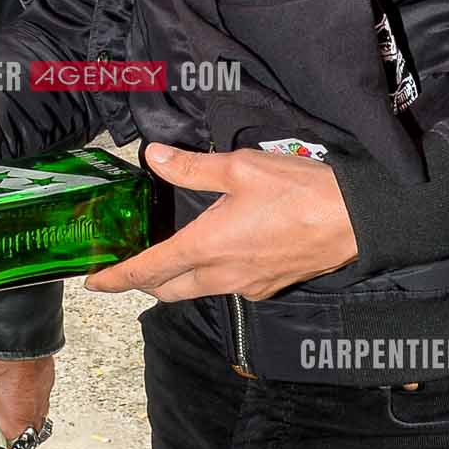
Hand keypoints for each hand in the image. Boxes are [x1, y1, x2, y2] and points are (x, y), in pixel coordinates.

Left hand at [0, 353, 54, 448]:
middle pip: (25, 441)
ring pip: (31, 419)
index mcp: (17, 426)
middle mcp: (36, 416)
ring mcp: (43, 397)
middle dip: (9, 442)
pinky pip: (35, 398)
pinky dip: (22, 399)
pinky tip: (8, 388)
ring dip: (16, 419)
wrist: (16, 329)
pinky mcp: (45, 380)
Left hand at [88, 144, 358, 302]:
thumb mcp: (239, 168)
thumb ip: (192, 167)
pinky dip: (211, 276)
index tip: (93, 283)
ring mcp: (247, 286)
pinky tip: (219, 255)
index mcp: (206, 246)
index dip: (116, 277)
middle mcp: (222, 275)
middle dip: (145, 281)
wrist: (354, 221)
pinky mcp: (269, 287)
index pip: (148, 270)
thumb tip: (153, 158)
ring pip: (198, 290)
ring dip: (178, 280)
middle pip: (169, 289)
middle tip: (129, 267)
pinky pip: (228, 287)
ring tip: (169, 260)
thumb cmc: (299, 192)